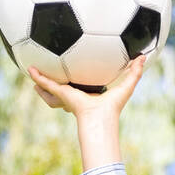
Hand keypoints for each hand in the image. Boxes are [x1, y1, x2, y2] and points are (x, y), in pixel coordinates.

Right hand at [29, 52, 146, 118]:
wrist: (100, 117)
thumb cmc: (113, 106)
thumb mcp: (126, 85)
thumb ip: (134, 71)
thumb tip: (144, 57)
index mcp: (91, 93)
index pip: (84, 86)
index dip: (82, 80)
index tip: (80, 72)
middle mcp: (77, 94)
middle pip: (65, 87)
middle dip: (59, 81)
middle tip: (53, 71)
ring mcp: (67, 95)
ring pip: (52, 88)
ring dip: (43, 81)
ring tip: (34, 72)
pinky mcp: (60, 93)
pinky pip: (46, 84)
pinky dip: (38, 77)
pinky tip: (30, 69)